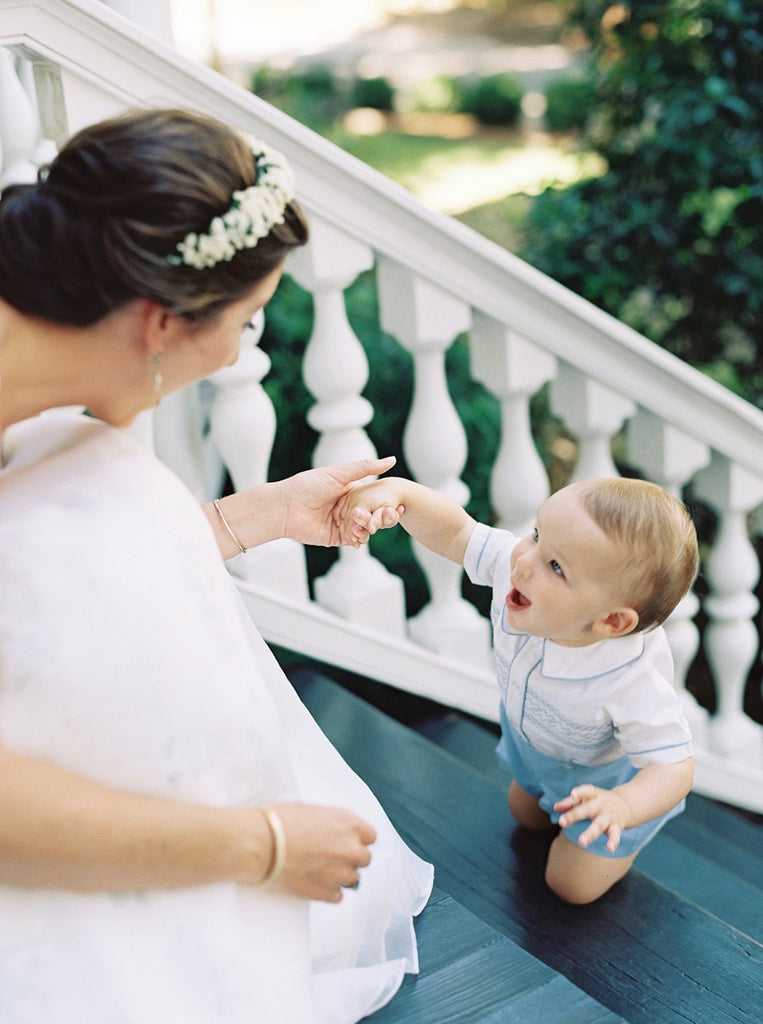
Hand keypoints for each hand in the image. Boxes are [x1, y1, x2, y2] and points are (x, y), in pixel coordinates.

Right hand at [267, 802, 376, 902]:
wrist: (259, 843)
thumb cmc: (278, 821)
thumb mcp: (311, 810)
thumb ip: (331, 823)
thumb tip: (333, 831)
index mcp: (348, 823)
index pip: (371, 836)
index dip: (358, 839)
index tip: (348, 841)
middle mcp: (350, 848)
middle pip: (365, 859)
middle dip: (351, 858)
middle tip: (332, 856)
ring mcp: (339, 873)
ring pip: (353, 880)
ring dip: (340, 875)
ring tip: (320, 870)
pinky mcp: (325, 893)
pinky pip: (338, 896)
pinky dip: (328, 891)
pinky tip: (314, 882)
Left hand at [280, 457, 397, 547]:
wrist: (284, 507)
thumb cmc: (307, 485)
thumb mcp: (339, 474)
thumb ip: (365, 467)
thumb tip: (393, 460)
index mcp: (350, 491)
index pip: (374, 498)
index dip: (385, 502)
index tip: (396, 505)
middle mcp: (348, 507)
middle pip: (371, 515)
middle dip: (379, 518)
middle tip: (386, 518)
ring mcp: (342, 523)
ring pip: (365, 529)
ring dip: (369, 528)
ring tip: (368, 526)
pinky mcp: (336, 537)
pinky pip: (354, 539)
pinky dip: (360, 539)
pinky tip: (360, 536)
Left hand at [554, 785, 630, 852]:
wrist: (625, 805)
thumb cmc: (598, 801)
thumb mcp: (586, 798)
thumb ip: (570, 802)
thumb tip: (555, 808)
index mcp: (594, 795)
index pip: (587, 791)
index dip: (580, 792)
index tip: (573, 794)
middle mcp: (602, 804)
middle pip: (588, 809)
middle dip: (574, 815)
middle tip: (561, 822)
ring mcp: (609, 816)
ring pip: (600, 824)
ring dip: (590, 833)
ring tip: (582, 842)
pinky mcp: (616, 827)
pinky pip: (615, 835)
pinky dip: (613, 842)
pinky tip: (609, 848)